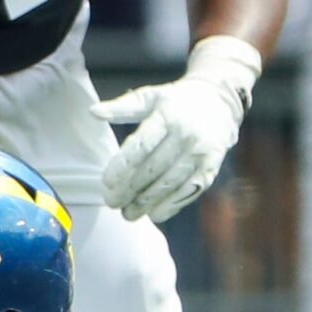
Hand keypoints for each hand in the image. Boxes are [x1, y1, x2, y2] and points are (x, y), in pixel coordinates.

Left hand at [91, 35, 261, 222]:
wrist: (219, 103)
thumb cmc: (175, 102)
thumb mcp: (149, 97)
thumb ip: (122, 107)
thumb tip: (93, 112)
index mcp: (168, 116)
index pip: (143, 144)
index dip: (123, 165)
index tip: (107, 181)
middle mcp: (187, 135)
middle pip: (153, 169)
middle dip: (130, 189)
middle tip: (112, 202)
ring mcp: (200, 153)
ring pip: (170, 184)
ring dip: (147, 202)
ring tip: (128, 213)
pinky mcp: (210, 168)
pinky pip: (189, 191)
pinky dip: (171, 206)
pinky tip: (154, 214)